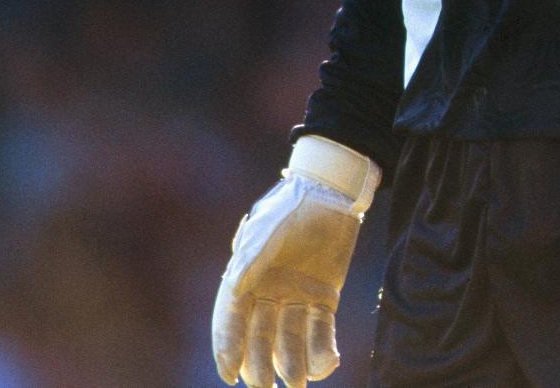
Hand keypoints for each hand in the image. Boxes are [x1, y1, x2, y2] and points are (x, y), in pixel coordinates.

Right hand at [212, 135, 381, 387]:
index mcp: (245, 280)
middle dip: (260, 366)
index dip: (228, 348)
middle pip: (259, 338)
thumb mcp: (270, 228)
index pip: (230, 321)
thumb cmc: (294, 205)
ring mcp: (295, 297)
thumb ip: (253, 256)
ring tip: (298, 385)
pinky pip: (320, 329)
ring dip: (292, 364)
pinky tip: (327, 363)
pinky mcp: (324, 297)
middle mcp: (267, 293)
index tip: (229, 375)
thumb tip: (233, 286)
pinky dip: (323, 348)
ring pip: (290, 340)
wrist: (332, 191)